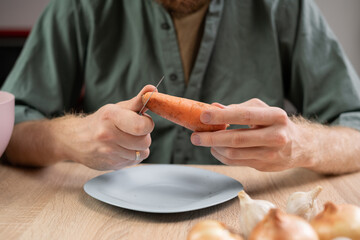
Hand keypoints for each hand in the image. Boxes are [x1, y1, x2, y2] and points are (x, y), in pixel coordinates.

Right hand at [63, 85, 155, 169]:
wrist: (74, 139)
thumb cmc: (101, 121)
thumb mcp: (117, 108)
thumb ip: (138, 100)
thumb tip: (153, 88)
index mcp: (111, 116)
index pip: (142, 126)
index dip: (148, 124)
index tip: (143, 121)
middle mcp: (107, 135)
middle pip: (145, 142)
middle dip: (144, 136)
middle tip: (133, 132)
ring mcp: (108, 152)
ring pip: (141, 153)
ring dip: (138, 148)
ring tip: (126, 140)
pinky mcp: (110, 165)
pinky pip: (133, 162)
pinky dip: (131, 156)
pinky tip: (120, 149)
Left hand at [190, 99, 307, 170]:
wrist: (300, 146)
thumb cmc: (276, 123)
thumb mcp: (262, 110)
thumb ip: (238, 108)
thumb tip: (213, 107)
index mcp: (276, 116)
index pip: (245, 115)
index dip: (222, 116)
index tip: (203, 115)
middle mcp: (275, 136)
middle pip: (237, 139)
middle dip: (211, 137)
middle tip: (194, 136)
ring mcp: (270, 154)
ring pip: (234, 153)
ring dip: (214, 147)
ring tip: (204, 141)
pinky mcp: (264, 166)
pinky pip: (236, 162)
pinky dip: (221, 156)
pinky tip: (215, 149)